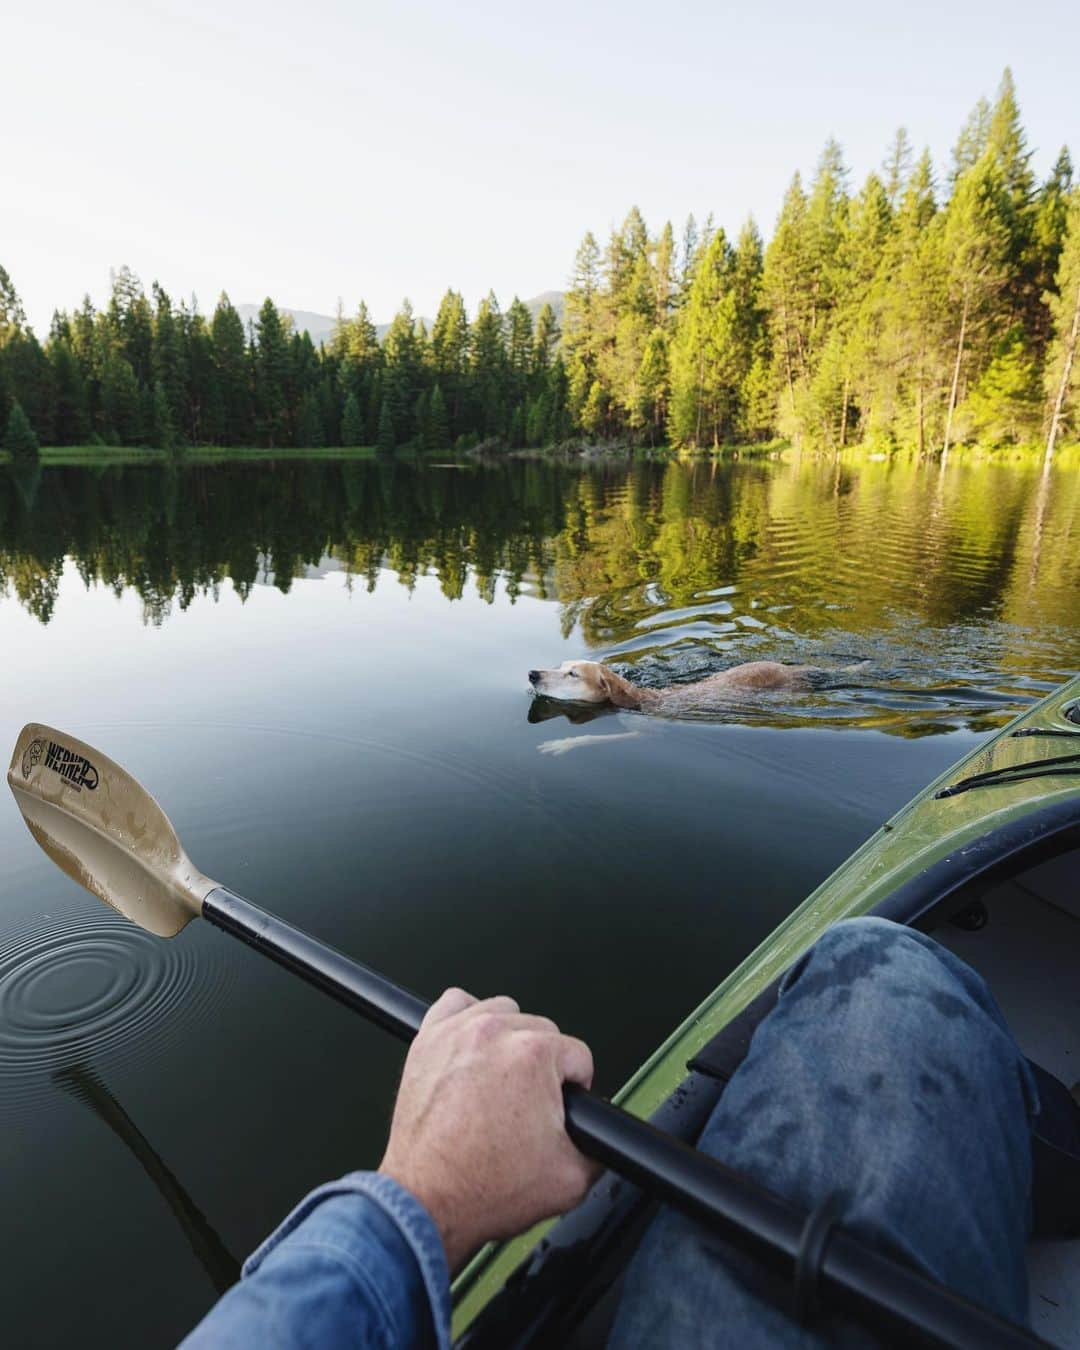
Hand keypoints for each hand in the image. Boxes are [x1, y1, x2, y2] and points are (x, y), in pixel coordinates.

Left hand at [379, 988, 596, 1272]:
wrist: (428, 1201)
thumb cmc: (485, 1187)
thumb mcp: (573, 1178)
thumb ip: (601, 1146)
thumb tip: (603, 1132)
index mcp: (534, 1055)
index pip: (578, 1054)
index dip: (575, 1087)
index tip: (560, 1107)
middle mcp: (496, 1033)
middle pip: (543, 1032)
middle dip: (542, 1067)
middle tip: (528, 1105)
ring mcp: (458, 1032)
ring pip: (504, 1013)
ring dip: (509, 1042)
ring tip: (501, 1080)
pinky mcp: (428, 1039)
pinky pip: (456, 1004)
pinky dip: (468, 1020)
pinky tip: (471, 1049)